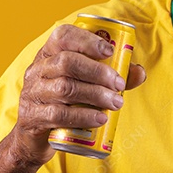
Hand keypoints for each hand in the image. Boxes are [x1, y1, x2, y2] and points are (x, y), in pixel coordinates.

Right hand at [11, 24, 145, 166]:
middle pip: (67, 62)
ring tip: (116, 103)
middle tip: (119, 85)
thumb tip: (139, 72)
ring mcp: (32, 93)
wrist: (34, 136)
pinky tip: (100, 118)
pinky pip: (58, 114)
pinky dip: (83, 115)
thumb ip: (111, 77)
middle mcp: (38, 69)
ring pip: (65, 88)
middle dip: (98, 72)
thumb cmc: (65, 103)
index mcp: (49, 53)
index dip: (87, 40)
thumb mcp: (84, 85)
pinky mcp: (32, 117)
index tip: (110, 51)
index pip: (63, 36)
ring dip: (96, 94)